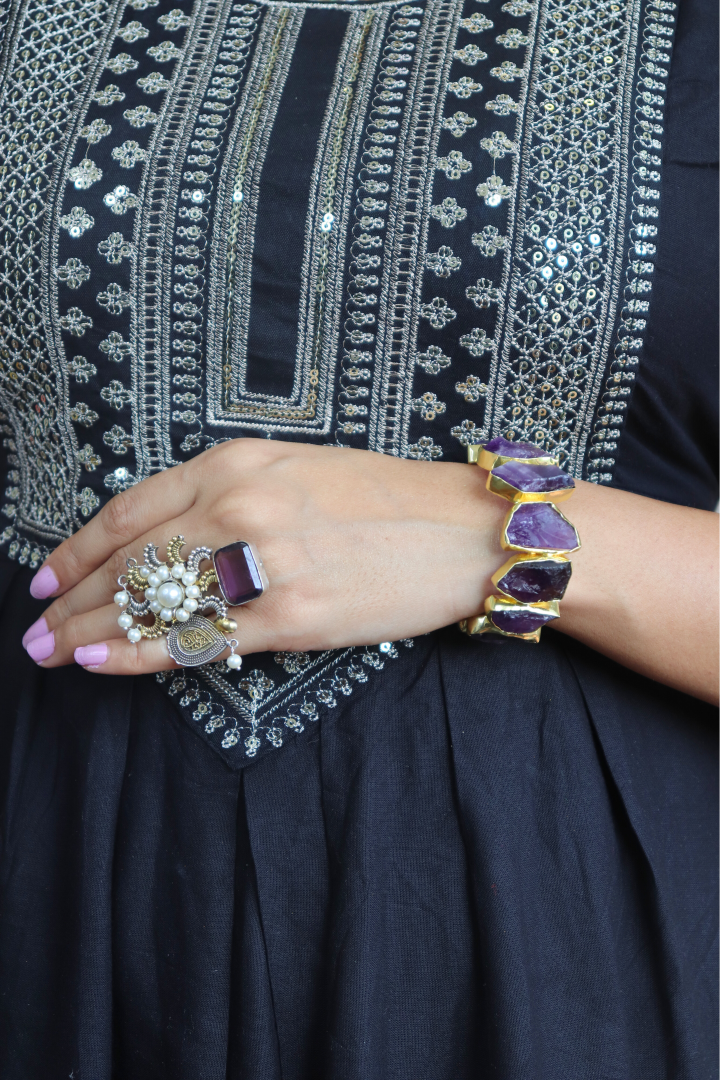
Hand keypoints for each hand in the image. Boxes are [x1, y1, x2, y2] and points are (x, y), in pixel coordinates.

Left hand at [22, 439, 504, 673]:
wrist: (462, 531)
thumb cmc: (384, 497)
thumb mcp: (296, 469)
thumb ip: (227, 492)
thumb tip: (165, 537)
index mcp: (238, 463)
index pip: (132, 511)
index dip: (80, 548)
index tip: (47, 576)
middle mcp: (241, 507)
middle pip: (131, 561)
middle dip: (75, 598)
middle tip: (36, 626)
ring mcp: (265, 564)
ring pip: (154, 603)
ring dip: (94, 632)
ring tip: (53, 651)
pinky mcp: (293, 618)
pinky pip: (199, 641)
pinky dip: (141, 656)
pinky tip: (103, 665)